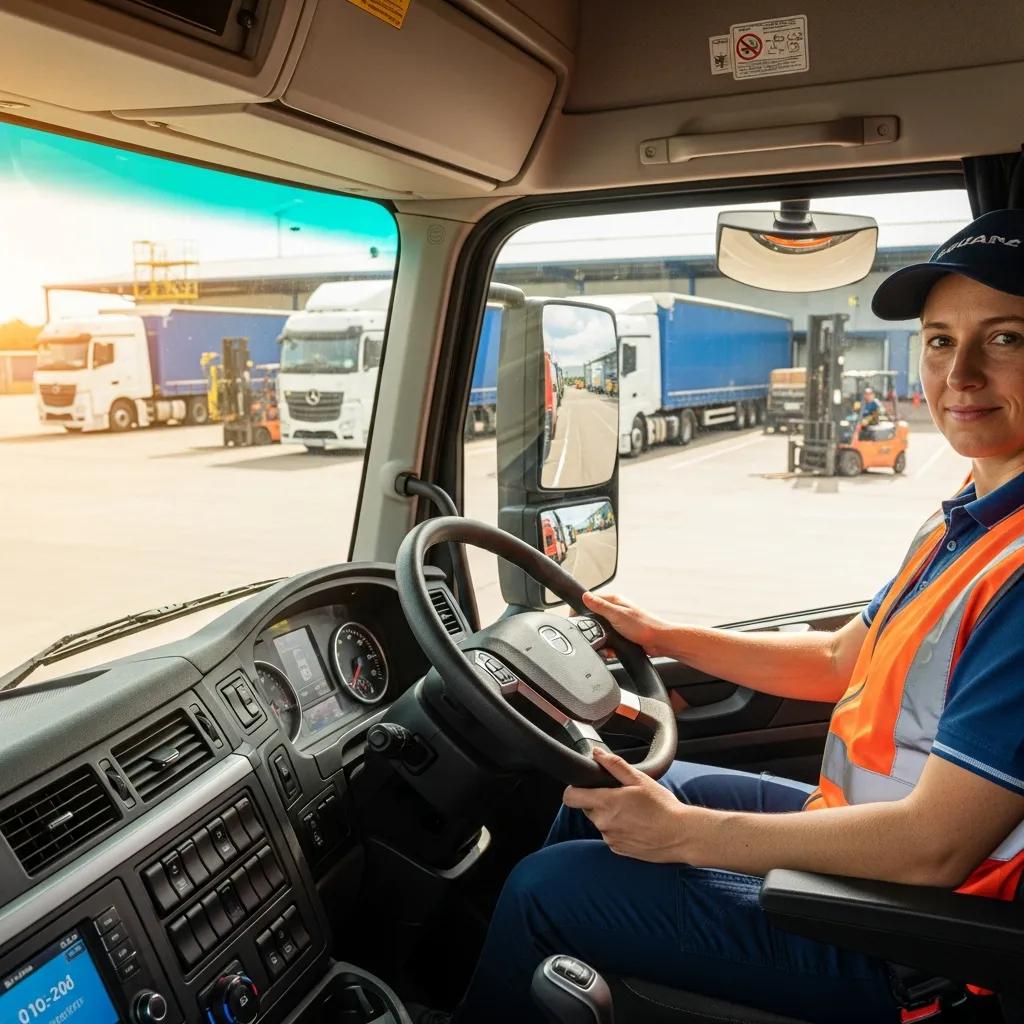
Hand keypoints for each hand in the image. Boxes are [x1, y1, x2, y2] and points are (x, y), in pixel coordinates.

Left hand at [562, 748, 694, 861]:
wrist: (681, 835)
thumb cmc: (663, 806)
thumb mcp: (640, 780)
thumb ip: (614, 765)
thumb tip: (596, 754)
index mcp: (605, 803)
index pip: (571, 797)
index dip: (574, 789)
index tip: (584, 786)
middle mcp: (603, 823)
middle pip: (587, 808)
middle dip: (598, 801)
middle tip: (621, 797)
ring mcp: (610, 838)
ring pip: (600, 822)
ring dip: (610, 816)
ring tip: (633, 812)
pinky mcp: (618, 849)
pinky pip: (610, 835)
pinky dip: (619, 829)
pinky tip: (636, 825)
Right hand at [582, 591, 671, 656]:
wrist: (660, 642)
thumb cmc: (644, 626)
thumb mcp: (617, 614)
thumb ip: (600, 606)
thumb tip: (585, 596)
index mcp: (614, 601)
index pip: (591, 600)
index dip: (582, 608)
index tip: (575, 617)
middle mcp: (616, 611)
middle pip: (594, 618)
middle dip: (593, 630)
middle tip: (594, 635)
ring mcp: (619, 624)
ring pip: (601, 632)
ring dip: (602, 641)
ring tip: (607, 646)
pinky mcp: (622, 636)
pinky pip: (609, 641)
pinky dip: (609, 648)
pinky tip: (613, 651)